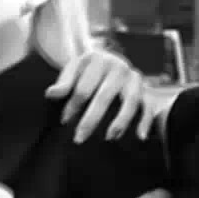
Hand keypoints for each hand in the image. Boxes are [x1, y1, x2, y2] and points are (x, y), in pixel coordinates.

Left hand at [45, 48, 161, 142]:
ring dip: (120, 121)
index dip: (73, 106)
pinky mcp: (146, 90)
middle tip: (79, 138)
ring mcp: (134, 78)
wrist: (110, 62)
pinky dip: (146, 121)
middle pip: (104, 96)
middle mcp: (119, 67)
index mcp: (98, 59)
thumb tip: (50, 94)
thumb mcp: (74, 70)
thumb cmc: (88, 70)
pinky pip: (148, 106)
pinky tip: (140, 136)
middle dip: (91, 119)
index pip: (84, 87)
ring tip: (109, 137)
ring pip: (130, 101)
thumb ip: (64, 83)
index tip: (64, 121)